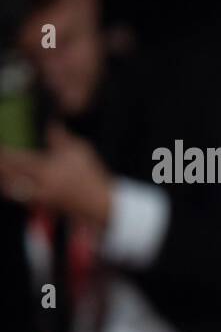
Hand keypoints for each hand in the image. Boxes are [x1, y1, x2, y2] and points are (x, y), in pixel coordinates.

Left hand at [0, 124, 114, 228]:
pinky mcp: (45, 205)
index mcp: (47, 171)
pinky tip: (14, 185)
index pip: (18, 160)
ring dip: (6, 181)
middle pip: (11, 177)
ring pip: (14, 191)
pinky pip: (24, 198)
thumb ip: (61, 138)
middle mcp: (40, 186)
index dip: (4, 154)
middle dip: (1, 167)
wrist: (101, 203)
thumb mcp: (80, 151)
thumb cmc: (91, 175)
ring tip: (3, 172)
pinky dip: (16, 191)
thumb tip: (51, 125)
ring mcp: (41, 198)